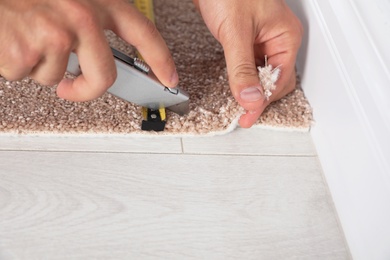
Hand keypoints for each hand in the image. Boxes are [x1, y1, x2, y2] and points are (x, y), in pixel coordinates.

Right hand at [0, 0, 177, 101]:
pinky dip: (17, 65)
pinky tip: (11, 40)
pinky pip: (29, 75)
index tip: (169, 77)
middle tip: (71, 88)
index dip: (161, 59)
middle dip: (86, 89)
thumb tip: (101, 58)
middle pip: (104, 76)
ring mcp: (56, 33)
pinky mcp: (28, 49)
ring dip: (41, 66)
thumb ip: (91, 22)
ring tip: (26, 37)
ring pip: (59, 77)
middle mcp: (81, 15)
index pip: (144, 33)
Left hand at [193, 0, 302, 127]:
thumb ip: (242, 68)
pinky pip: (251, 66)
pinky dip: (244, 79)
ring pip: (263, 75)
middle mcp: (278, 40)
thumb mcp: (236, 32)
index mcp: (285, 37)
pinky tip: (236, 87)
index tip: (248, 117)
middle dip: (261, 100)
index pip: (279, 81)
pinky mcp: (248, 40)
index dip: (263, 102)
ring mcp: (263, 40)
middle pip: (275, 81)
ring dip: (252, 91)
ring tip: (240, 107)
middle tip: (244, 116)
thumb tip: (250, 98)